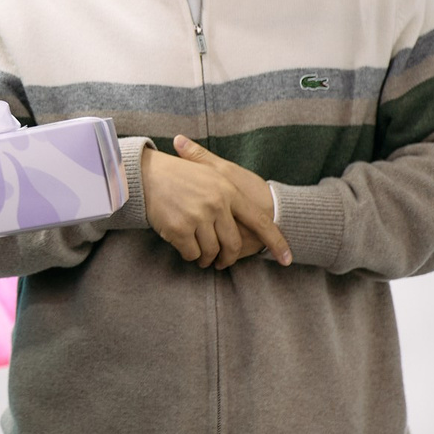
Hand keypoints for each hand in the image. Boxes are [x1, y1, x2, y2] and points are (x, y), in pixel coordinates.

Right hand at [141, 140, 290, 270]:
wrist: (145, 173)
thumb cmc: (179, 173)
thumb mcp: (209, 171)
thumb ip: (231, 192)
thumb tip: (258, 210)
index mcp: (228, 190)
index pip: (260, 222)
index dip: (276, 242)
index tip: (288, 259)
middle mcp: (217, 204)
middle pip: (233, 244)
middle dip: (228, 258)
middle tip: (222, 262)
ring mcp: (198, 216)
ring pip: (211, 252)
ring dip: (207, 259)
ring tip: (202, 257)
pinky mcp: (180, 228)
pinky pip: (192, 253)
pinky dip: (190, 255)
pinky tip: (185, 248)